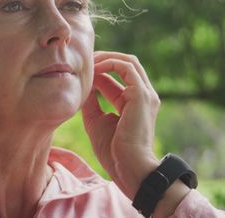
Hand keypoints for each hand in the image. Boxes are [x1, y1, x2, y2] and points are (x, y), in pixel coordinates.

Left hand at [81, 51, 159, 198]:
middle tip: (84, 59)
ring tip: (88, 61)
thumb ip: (91, 101)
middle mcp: (142, 95)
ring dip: (106, 58)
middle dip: (104, 58)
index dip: (98, 69)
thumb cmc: (113, 150)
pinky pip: (127, 67)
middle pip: (126, 63)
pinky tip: (93, 69)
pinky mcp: (141, 95)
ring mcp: (145, 94)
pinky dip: (109, 63)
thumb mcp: (95, 120)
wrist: (128, 166)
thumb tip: (83, 85)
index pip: (117, 75)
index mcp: (132, 101)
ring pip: (128, 61)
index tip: (80, 69)